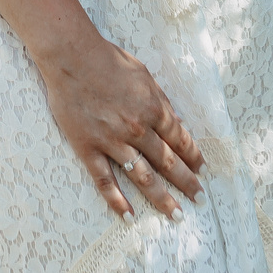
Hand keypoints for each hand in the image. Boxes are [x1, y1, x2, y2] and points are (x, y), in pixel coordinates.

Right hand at [32, 31, 204, 218]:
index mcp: (153, 108)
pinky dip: (117, 201)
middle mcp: (137, 129)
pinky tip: (128, 216)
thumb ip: (160, 100)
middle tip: (199, 199)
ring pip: (142, 177)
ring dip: (162, 197)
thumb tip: (177, 122)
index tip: (201, 170)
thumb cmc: (107, 59)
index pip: (180, 139)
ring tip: (176, 215)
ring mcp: (112, 141)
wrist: (71, 56)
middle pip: (167, 162)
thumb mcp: (144, 75)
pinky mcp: (88, 148)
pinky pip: (105, 180)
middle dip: (186, 182)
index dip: (193, 156)